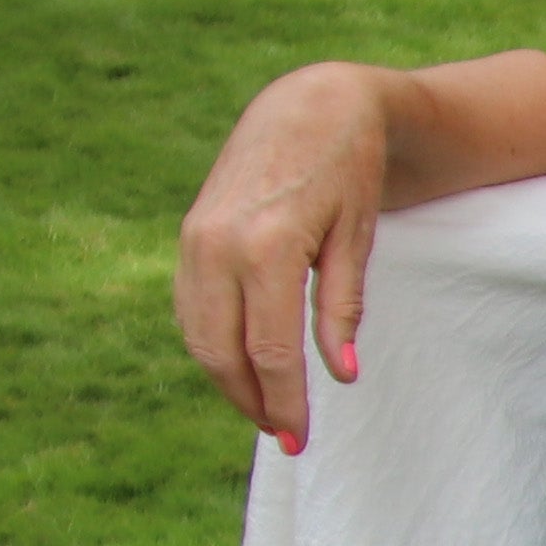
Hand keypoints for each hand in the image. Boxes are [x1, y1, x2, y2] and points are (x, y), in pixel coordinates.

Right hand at [175, 62, 396, 452]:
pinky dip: (212, 344)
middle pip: (223, 352)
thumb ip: (342, 308)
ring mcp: (194, 238)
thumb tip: (342, 376)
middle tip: (284, 436)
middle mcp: (219, 244)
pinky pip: (191, 307)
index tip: (298, 439)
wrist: (308, 106)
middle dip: (251, 402)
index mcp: (268, 246)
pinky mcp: (188, 235)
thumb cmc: (348, 171)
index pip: (270, 350)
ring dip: (227, 379)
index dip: (284, 402)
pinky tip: (243, 365)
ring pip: (198, 334)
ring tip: (265, 408)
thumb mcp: (357, 238)